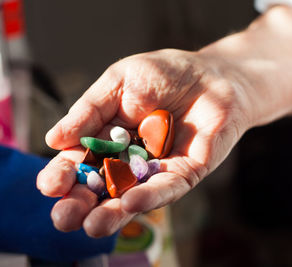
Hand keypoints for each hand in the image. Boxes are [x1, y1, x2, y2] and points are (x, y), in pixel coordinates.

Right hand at [37, 49, 250, 236]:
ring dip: (112, 212)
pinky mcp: (186, 173)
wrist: (214, 74)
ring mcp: (157, 169)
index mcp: (108, 137)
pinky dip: (150, 196)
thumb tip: (54, 139)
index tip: (49, 185)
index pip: (81, 160)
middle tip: (64, 218)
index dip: (65, 173)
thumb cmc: (166, 72)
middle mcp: (130, 158)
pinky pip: (167, 187)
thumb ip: (91, 110)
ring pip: (132, 195)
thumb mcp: (120, 81)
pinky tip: (130, 203)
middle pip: (102, 186)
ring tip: (92, 226)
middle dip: (83, 203)